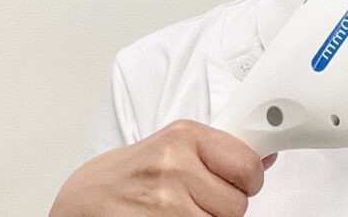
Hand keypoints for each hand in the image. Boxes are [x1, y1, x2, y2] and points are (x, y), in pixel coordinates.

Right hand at [49, 119, 276, 216]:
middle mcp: (174, 168)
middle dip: (224, 205)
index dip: (248, 178)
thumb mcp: (171, 146)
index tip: (240, 180)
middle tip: (198, 199)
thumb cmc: (127, 174)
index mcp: (183, 137)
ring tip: (181, 210)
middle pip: (238, 203)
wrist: (82, 201)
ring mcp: (165, 205)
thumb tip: (265, 157)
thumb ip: (217, 150)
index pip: (248, 165)